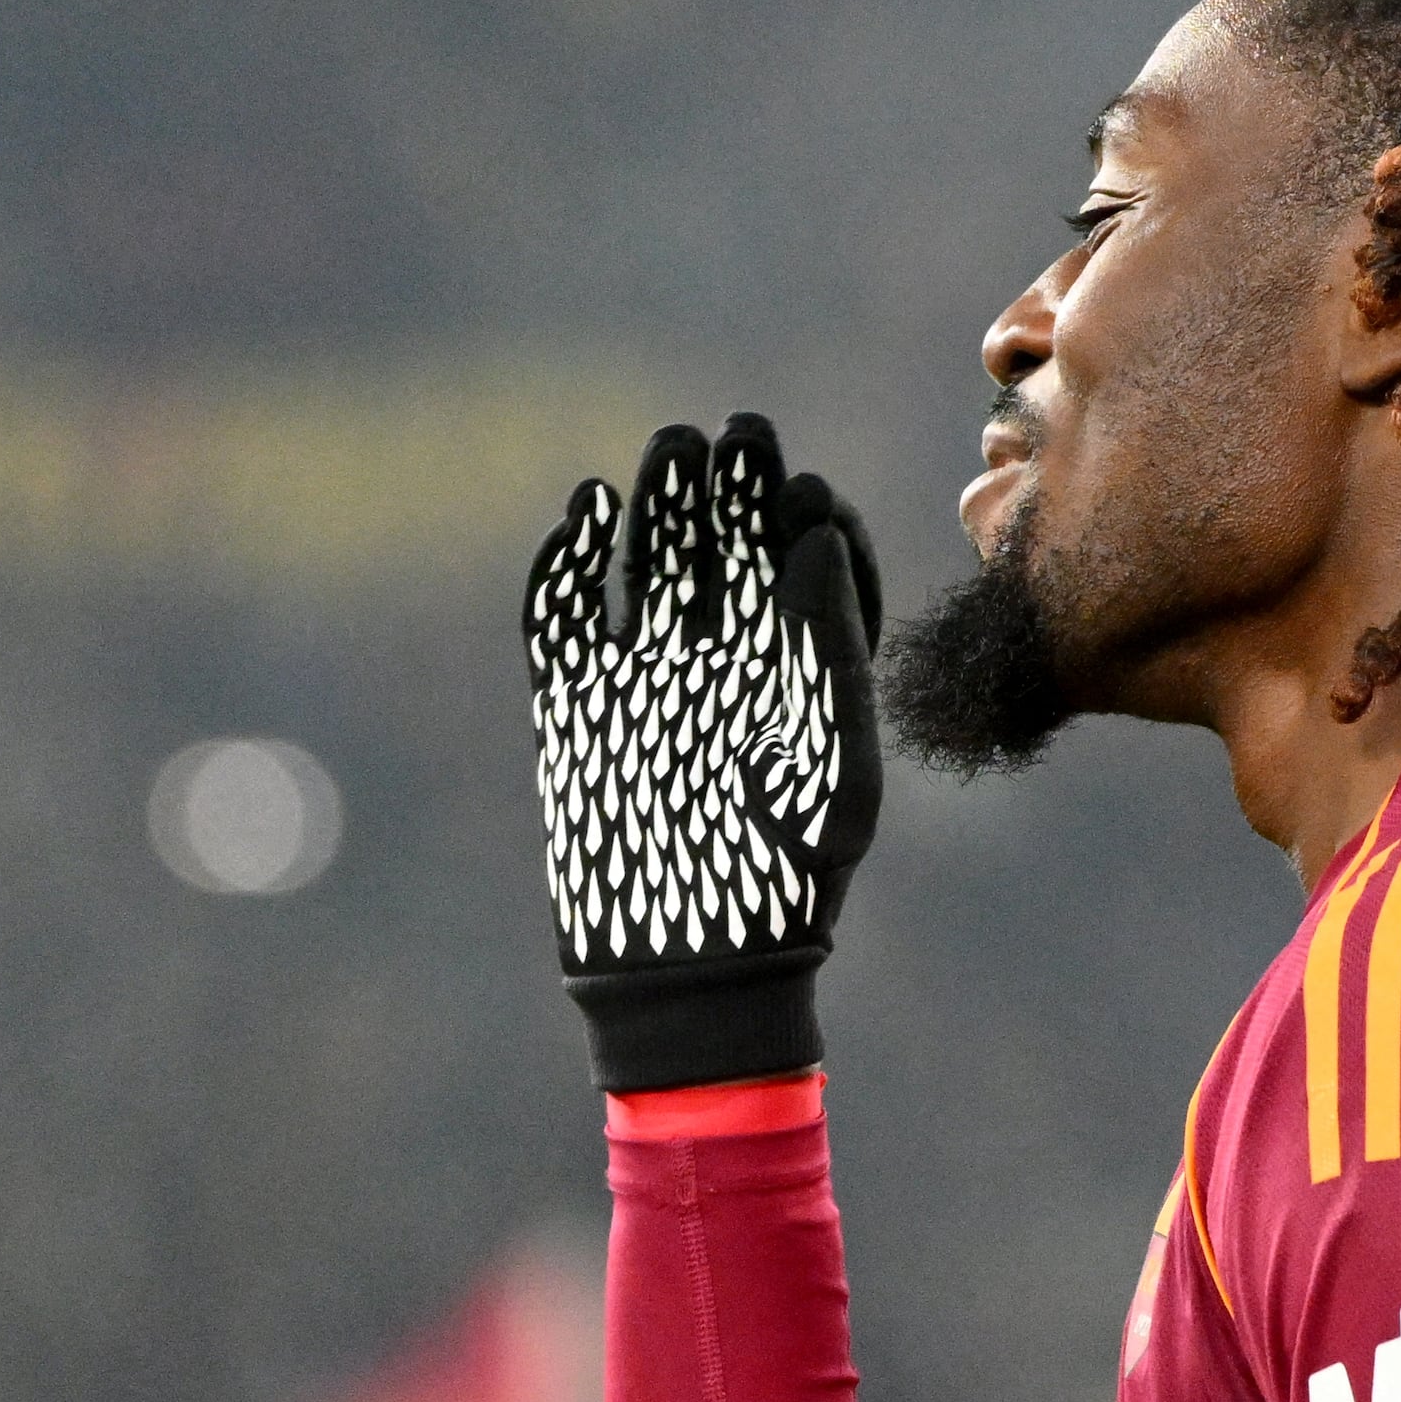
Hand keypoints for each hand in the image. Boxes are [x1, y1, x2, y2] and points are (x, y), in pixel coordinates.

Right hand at [521, 411, 882, 1090]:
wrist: (693, 967)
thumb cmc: (785, 875)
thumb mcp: (837, 761)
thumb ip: (827, 645)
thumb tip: (808, 533)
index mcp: (798, 669)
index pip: (806, 564)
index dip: (803, 518)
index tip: (802, 492)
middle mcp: (724, 663)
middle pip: (727, 546)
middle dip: (732, 486)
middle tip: (738, 434)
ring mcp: (646, 679)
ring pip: (648, 564)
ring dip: (657, 504)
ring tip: (669, 451)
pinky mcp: (576, 704)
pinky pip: (563, 617)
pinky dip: (566, 564)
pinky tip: (585, 511)